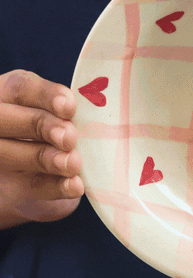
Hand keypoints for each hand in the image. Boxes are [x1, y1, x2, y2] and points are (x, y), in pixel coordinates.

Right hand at [0, 70, 83, 224]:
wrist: (42, 180)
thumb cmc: (57, 136)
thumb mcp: (60, 118)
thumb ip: (68, 113)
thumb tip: (98, 110)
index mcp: (9, 97)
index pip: (21, 88)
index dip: (45, 95)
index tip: (70, 107)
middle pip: (9, 119)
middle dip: (41, 125)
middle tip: (70, 137)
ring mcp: (0, 159)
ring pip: (13, 154)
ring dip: (48, 159)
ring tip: (74, 164)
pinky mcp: (10, 189)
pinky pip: (30, 186)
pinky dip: (55, 186)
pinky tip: (74, 185)